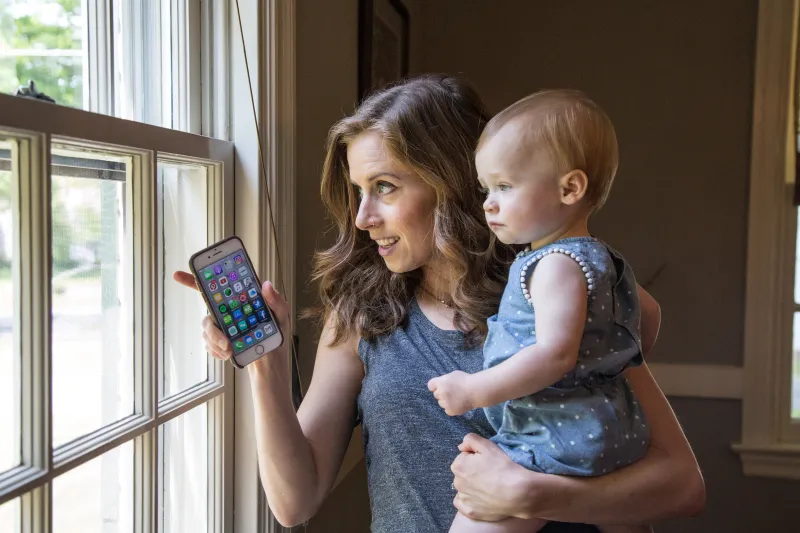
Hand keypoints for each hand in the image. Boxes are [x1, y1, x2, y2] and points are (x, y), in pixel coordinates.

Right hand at [172, 271, 291, 363]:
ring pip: (206, 332)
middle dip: (213, 331)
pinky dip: (217, 352)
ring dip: (217, 343)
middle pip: (207, 314)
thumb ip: (276, 300)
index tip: (178, 275)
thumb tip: (266, 284)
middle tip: (226, 342)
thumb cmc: (276, 333)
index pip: (215, 286)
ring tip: (232, 350)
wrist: (271, 360)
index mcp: (238, 300)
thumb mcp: (282, 315)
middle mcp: (226, 312)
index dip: (195, 279)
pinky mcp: (218, 343)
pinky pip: (209, 346)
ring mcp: (220, 327)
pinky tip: (229, 354)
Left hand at [427, 370, 474, 415]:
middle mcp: (441, 393)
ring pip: (441, 403)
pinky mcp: (450, 410)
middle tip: (452, 392)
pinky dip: (451, 408)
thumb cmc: (466, 380)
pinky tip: (458, 403)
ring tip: (456, 398)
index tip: (440, 387)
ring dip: (446, 401)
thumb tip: (438, 385)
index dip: (435, 386)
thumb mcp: (453, 375)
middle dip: (442, 393)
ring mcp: (445, 402)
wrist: (476, 391)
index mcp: (441, 382)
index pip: (431, 385)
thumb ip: (444, 380)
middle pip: (436, 395)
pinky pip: (447, 410)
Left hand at [451, 434, 536, 521]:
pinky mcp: (470, 512)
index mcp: (458, 465)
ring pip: (465, 489)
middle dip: (472, 471)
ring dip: (472, 486)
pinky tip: (481, 498)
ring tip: (489, 486)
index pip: (464, 458)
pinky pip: (464, 505)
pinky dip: (470, 501)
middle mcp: (457, 483)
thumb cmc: (502, 466)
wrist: (518, 493)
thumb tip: (461, 447)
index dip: (476, 458)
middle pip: (464, 473)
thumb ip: (470, 440)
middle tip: (490, 473)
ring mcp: (463, 499)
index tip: (488, 462)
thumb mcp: (487, 445)